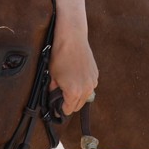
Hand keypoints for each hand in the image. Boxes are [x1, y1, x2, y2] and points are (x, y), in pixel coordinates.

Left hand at [50, 0, 98, 115]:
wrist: (72, 39)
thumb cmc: (60, 56)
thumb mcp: (52, 76)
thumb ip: (54, 90)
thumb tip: (54, 96)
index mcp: (73, 92)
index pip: (68, 109)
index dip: (61, 108)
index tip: (57, 105)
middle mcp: (86, 89)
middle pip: (78, 106)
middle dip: (69, 103)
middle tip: (61, 95)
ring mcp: (92, 82)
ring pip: (85, 97)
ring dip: (78, 96)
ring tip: (68, 85)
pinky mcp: (95, 75)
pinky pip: (90, 87)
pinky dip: (84, 86)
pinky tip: (76, 78)